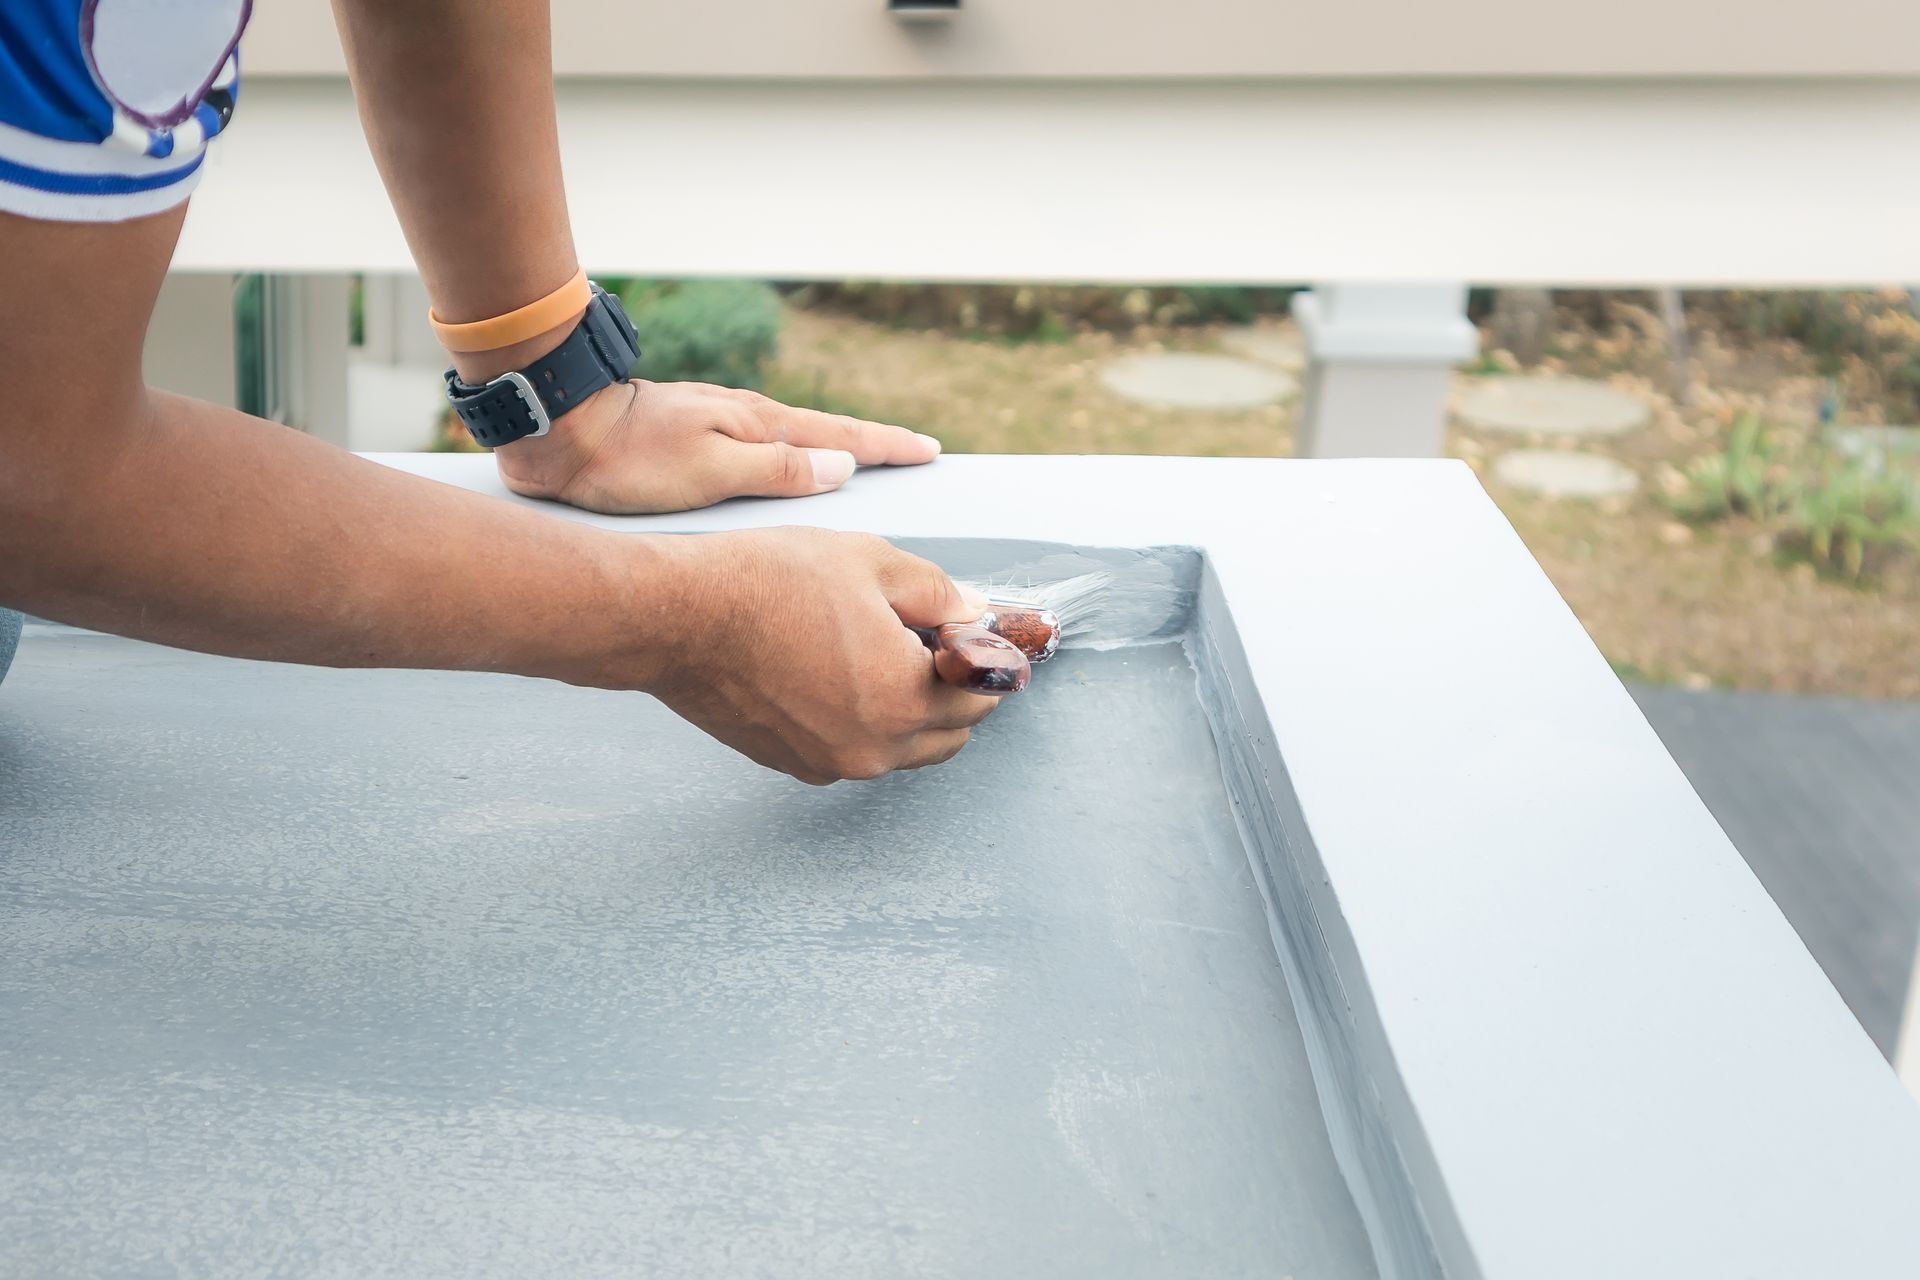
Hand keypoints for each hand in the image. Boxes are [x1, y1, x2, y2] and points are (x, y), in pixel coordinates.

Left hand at [494, 379, 943, 514]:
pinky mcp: (692, 436)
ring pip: (791, 439)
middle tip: (911, 453)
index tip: (928, 451)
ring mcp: (719, 424)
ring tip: (859, 463)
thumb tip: (842, 466)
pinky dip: (788, 456)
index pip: (842, 439)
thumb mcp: (711, 473)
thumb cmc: (631, 461)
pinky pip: (760, 448)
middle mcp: (746, 420)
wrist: (562, 429)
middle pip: (824, 434)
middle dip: (870, 446)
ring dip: (829, 450)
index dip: (887, 448)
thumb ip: (778, 470)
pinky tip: (782, 467)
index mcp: (760, 427)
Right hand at [644, 528, 1000, 784]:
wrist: (678, 617)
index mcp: (905, 698)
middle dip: (952, 692)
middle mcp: (874, 747)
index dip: (982, 659)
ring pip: (902, 749)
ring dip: (908, 712)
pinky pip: (852, 750)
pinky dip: (861, 722)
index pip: (982, 696)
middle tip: (928, 642)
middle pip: (950, 735)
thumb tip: (972, 613)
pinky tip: (834, 672)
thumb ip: (938, 593)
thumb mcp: (872, 562)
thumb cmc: (766, 584)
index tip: (971, 635)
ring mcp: (831, 762)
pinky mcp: (794, 764)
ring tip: (874, 653)